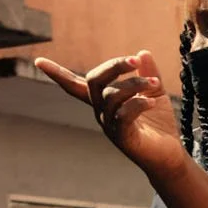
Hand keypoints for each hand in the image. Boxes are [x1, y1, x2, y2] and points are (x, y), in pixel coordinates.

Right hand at [36, 51, 188, 180]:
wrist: (169, 154)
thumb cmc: (158, 124)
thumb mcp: (154, 92)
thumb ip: (148, 72)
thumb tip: (142, 52)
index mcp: (103, 101)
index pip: (75, 85)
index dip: (57, 74)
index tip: (38, 62)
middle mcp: (101, 112)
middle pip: (94, 80)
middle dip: (114, 65)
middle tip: (135, 61)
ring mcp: (109, 125)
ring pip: (111, 95)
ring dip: (135, 84)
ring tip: (154, 83)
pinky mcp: (122, 137)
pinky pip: (123, 114)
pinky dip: (138, 103)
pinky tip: (152, 102)